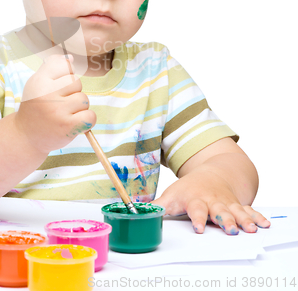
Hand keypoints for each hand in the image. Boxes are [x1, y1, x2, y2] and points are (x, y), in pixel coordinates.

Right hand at [15, 54, 96, 154]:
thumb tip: (70, 58)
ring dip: (78, 108)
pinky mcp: (68, 126)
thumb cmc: (36, 107)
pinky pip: (90, 115)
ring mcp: (57, 111)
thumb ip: (52, 67)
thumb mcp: (37, 84)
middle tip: (59, 104)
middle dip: (72, 93)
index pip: (64, 65)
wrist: (26, 136)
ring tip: (64, 114)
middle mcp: (47, 94)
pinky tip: (74, 123)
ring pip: (84, 99)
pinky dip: (86, 120)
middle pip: (77, 82)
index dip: (64, 76)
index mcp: (39, 81)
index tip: (55, 88)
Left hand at [152, 138, 270, 234]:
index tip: (198, 228)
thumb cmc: (189, 188)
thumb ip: (158, 205)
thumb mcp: (172, 194)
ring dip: (244, 220)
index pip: (196, 209)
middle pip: (219, 211)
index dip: (197, 218)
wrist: (211, 173)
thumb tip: (138, 211)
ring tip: (250, 229)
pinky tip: (264, 224)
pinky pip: (249, 210)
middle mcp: (213, 201)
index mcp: (196, 200)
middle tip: (231, 231)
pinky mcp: (237, 205)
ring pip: (236, 212)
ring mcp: (226, 203)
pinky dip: (257, 217)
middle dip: (225, 220)